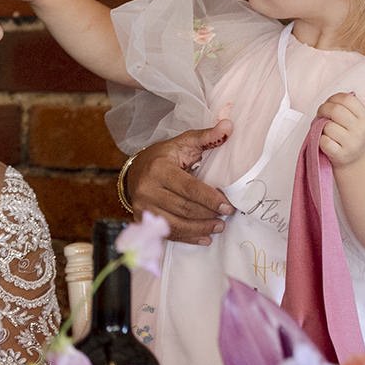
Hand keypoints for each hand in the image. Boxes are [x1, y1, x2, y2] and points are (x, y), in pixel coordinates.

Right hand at [122, 120, 233, 244]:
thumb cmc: (164, 157)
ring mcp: (143, 207)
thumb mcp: (183, 143)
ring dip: (201, 228)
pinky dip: (188, 237)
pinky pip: (168, 233)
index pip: (189, 188)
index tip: (228, 206)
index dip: (210, 199)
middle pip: (184, 208)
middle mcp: (147, 189)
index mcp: (159, 169)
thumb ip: (206, 137)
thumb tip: (229, 126)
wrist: (135, 170)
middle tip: (226, 216)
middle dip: (209, 215)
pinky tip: (204, 237)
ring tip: (219, 226)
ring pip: (177, 224)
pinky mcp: (142, 219)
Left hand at [314, 91, 364, 166]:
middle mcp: (361, 130)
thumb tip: (328, 103)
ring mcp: (352, 143)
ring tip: (325, 130)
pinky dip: (320, 139)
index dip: (333, 98)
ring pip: (327, 126)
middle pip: (335, 110)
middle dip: (323, 109)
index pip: (347, 99)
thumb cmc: (351, 135)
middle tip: (321, 114)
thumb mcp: (356, 120)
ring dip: (321, 127)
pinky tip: (326, 141)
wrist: (358, 160)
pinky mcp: (341, 154)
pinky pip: (323, 140)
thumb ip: (345, 108)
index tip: (329, 103)